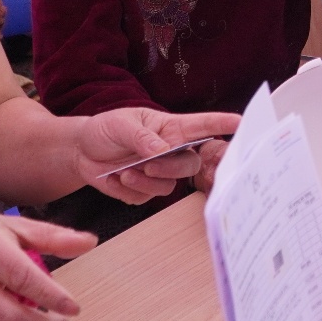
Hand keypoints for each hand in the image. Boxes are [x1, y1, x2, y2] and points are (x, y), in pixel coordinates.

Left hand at [76, 106, 239, 203]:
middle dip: (171, 167)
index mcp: (170, 128)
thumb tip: (162, 150)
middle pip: (190, 164)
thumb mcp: (121, 124)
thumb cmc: (105, 129)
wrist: (81, 151)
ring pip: (170, 185)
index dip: (222, 124)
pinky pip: (147, 197)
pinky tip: (116, 178)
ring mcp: (159, 172)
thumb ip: (142, 137)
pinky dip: (129, 190)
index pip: (202, 126)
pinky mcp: (145, 190)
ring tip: (125, 172)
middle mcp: (170, 151)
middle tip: (147, 163)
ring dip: (146, 180)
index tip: (240, 123)